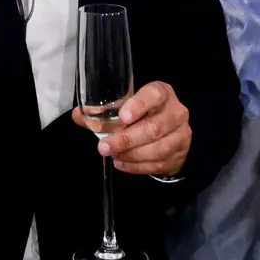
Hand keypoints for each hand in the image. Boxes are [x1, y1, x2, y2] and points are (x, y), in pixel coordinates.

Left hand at [72, 80, 190, 175]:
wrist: (171, 133)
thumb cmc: (144, 115)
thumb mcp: (128, 107)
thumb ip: (104, 112)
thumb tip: (78, 116)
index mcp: (162, 93)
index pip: (154, 95)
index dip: (139, 105)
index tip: (123, 116)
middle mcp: (176, 112)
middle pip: (154, 127)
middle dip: (126, 139)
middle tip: (103, 147)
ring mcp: (181, 135)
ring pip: (158, 148)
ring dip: (131, 155)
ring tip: (113, 156)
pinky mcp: (179, 155)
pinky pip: (158, 164)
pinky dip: (137, 166)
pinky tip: (122, 163)